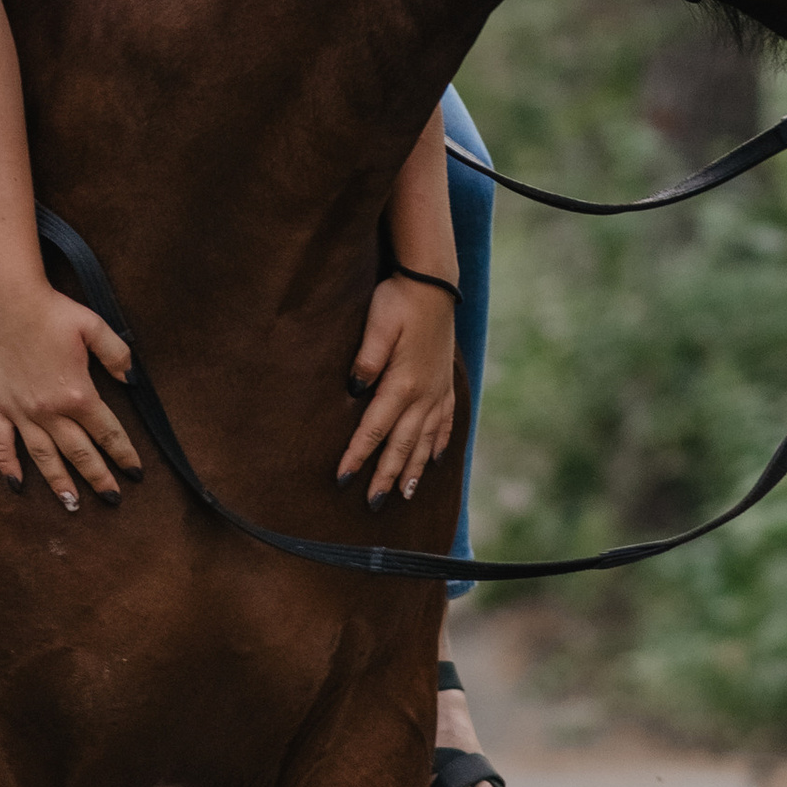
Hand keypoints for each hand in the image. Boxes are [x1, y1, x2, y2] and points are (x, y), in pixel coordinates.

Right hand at [0, 279, 142, 510]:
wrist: (6, 301)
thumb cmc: (52, 311)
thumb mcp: (94, 327)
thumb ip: (118, 354)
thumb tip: (132, 379)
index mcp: (77, 393)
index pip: (107, 432)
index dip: (124, 454)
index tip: (136, 472)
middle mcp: (49, 411)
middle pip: (79, 453)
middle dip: (99, 478)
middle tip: (113, 498)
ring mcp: (21, 411)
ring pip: (43, 457)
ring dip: (59, 483)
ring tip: (72, 504)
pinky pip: (1, 443)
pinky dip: (8, 466)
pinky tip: (17, 485)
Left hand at [337, 274, 458, 506]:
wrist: (434, 282)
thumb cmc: (399, 300)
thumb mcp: (377, 324)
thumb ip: (366, 359)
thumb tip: (353, 390)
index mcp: (401, 383)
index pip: (374, 429)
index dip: (357, 456)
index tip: (342, 480)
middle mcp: (422, 394)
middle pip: (401, 445)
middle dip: (385, 476)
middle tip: (372, 504)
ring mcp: (437, 390)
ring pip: (424, 440)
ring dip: (413, 469)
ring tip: (403, 495)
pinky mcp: (445, 382)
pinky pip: (444, 423)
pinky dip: (438, 444)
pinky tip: (435, 459)